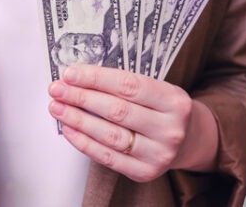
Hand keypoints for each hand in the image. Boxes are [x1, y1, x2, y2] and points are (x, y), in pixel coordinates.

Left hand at [48, 65, 216, 181]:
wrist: (188, 140)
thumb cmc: (163, 109)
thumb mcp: (155, 89)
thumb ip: (122, 84)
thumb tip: (77, 78)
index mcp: (174, 100)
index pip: (128, 85)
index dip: (95, 78)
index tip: (70, 73)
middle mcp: (170, 128)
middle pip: (116, 110)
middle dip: (80, 98)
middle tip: (57, 89)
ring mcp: (159, 153)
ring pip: (109, 135)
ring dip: (77, 120)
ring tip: (57, 108)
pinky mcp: (145, 172)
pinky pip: (107, 157)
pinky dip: (84, 142)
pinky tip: (69, 129)